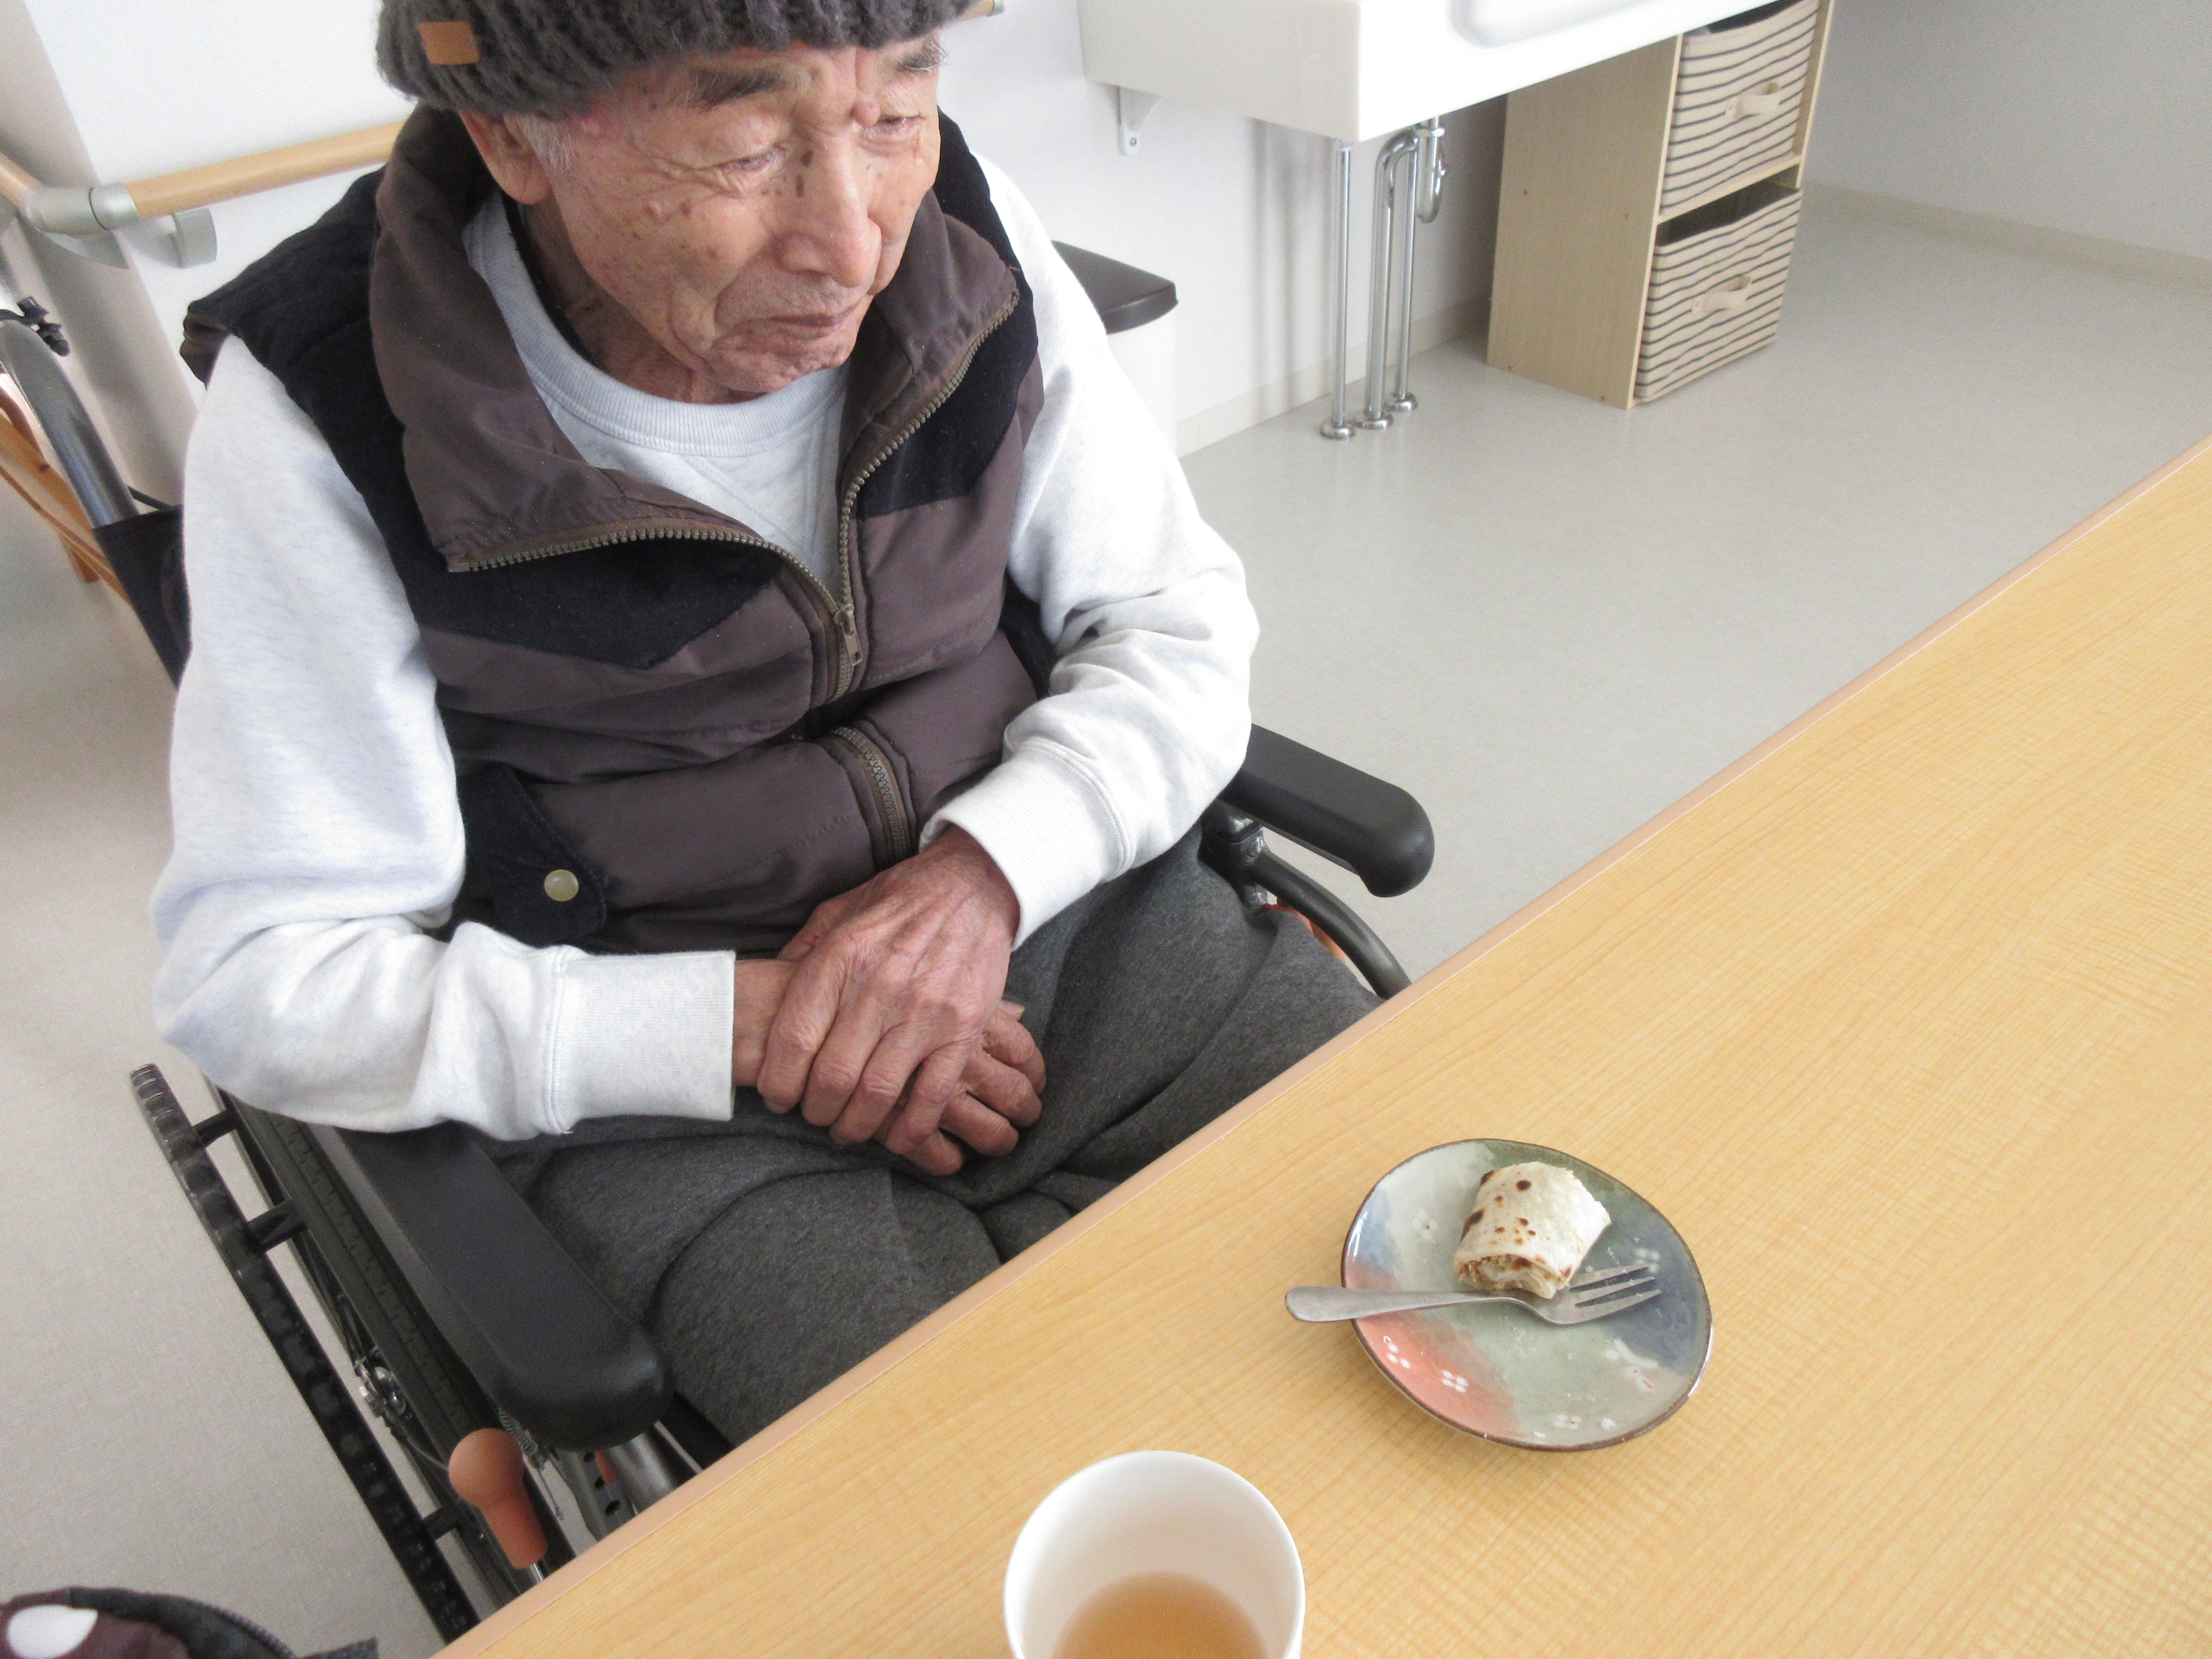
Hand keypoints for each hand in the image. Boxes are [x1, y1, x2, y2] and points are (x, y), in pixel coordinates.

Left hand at [754, 830, 1042, 1162]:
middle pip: (832, 1076)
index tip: (777, 1096)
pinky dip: (913, 1127)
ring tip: (849, 1128)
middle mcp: (879, 987)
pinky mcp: (963, 1026)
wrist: (972, 883)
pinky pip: (934, 1093)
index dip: (777, 1082)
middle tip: (815, 1115)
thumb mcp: (837, 913)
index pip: (793, 1040)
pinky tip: (898, 1139)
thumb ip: (801, 956)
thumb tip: (767, 994)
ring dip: (857, 1125)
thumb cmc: (897, 901)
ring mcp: (925, 1010)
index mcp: (839, 958)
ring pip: (879, 1093)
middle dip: (816, 1111)